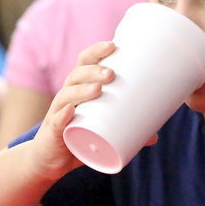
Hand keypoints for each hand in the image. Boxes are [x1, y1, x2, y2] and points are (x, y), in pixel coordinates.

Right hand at [26, 42, 156, 179]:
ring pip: (66, 95)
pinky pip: (56, 122)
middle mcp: (67, 96)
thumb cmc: (78, 137)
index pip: (85, 63)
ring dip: (81, 90)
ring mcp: (57, 113)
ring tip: (98, 89)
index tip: (113, 45)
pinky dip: (62, 116)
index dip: (96, 51)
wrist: (50, 160)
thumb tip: (154, 137)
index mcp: (80, 88)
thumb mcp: (103, 131)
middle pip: (76, 75)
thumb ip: (127, 131)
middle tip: (111, 73)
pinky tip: (70, 112)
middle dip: (93, 71)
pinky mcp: (52, 133)